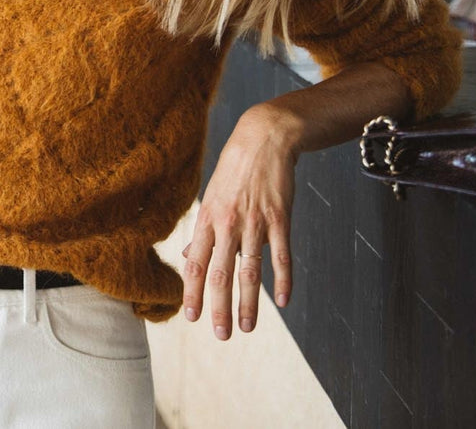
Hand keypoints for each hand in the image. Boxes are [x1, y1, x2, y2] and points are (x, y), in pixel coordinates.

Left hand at [180, 105, 299, 338]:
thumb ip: (204, 229)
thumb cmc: (234, 170)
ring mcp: (254, 222)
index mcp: (207, 219)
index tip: (191, 317)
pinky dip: (283, 281)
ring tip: (246, 327)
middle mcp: (227, 223)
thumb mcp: (211, 196)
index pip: (195, 262)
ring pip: (250, 271)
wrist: (264, 139)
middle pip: (220, 273)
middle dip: (219, 307)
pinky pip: (281, 256)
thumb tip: (192, 253)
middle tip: (220, 335)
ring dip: (249, 303)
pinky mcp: (280, 219)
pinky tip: (284, 301)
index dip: (192, 291)